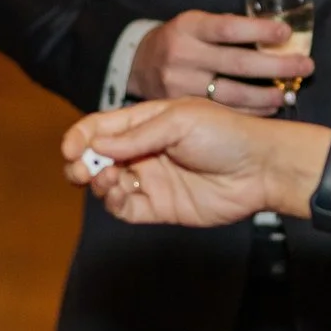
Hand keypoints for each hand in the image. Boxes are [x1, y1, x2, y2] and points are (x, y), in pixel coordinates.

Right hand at [64, 98, 328, 227]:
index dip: (80, 137)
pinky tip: (121, 193)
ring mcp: (151, 179)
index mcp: (145, 122)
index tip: (70, 149)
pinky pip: (126, 208)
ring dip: (98, 183)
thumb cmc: (226, 134)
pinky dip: (115, 203)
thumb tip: (96, 145)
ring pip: (107, 185)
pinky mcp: (160, 207)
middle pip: (97, 158)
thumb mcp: (179, 121)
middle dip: (81, 164)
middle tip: (79, 170)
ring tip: (108, 179)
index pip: (101, 127)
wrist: (261, 168)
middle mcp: (143, 150)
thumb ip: (136, 134)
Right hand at [127, 11, 314, 114]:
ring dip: (267, 95)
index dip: (259, 31)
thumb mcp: (196, 24)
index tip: (286, 34)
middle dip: (277, 66)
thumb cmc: (180, 40)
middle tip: (306, 66)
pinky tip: (269, 107)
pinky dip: (250, 111)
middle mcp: (182, 55)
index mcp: (189, 26)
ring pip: (232, 94)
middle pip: (237, 63)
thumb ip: (228, 30)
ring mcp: (180, 84)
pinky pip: (222, 112)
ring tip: (288, 93)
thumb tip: (279, 35)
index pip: (228, 28)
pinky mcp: (180, 108)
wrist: (138, 66)